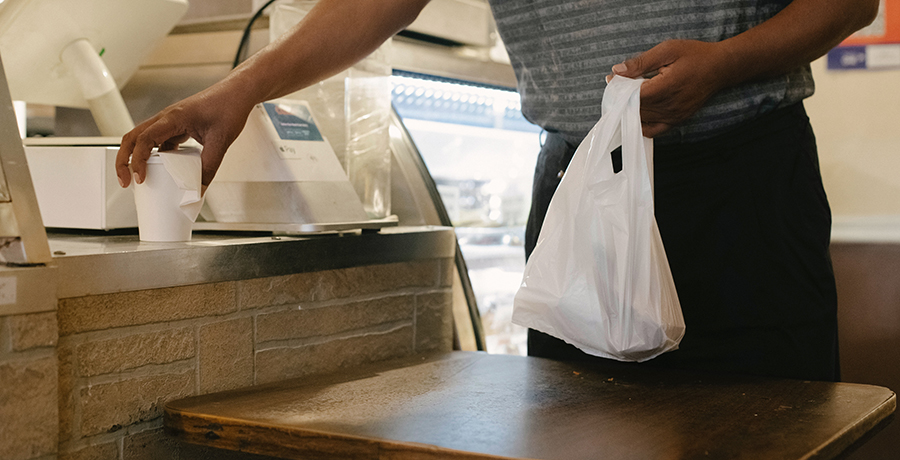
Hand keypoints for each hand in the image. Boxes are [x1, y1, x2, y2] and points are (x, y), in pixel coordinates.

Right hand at [115, 81, 255, 188]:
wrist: (237, 93)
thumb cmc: (229, 107)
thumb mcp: (220, 142)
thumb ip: (209, 167)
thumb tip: (199, 189)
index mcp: (173, 118)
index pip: (144, 140)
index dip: (138, 161)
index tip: (140, 178)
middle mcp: (166, 118)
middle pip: (132, 138)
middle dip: (124, 160)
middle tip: (125, 181)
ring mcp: (170, 122)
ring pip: (143, 139)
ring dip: (137, 157)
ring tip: (139, 178)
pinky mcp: (177, 126)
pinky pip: (159, 141)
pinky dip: (155, 156)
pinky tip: (163, 170)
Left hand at [607, 40, 733, 137]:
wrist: (720, 68)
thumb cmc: (695, 56)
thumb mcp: (667, 50)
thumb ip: (641, 62)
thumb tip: (617, 71)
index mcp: (667, 87)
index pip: (634, 96)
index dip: (620, 89)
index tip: (612, 80)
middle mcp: (670, 106)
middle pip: (635, 109)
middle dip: (622, 98)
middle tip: (617, 85)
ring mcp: (674, 116)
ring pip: (642, 120)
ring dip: (630, 109)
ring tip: (627, 95)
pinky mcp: (677, 121)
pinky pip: (653, 130)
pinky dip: (642, 123)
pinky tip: (637, 112)